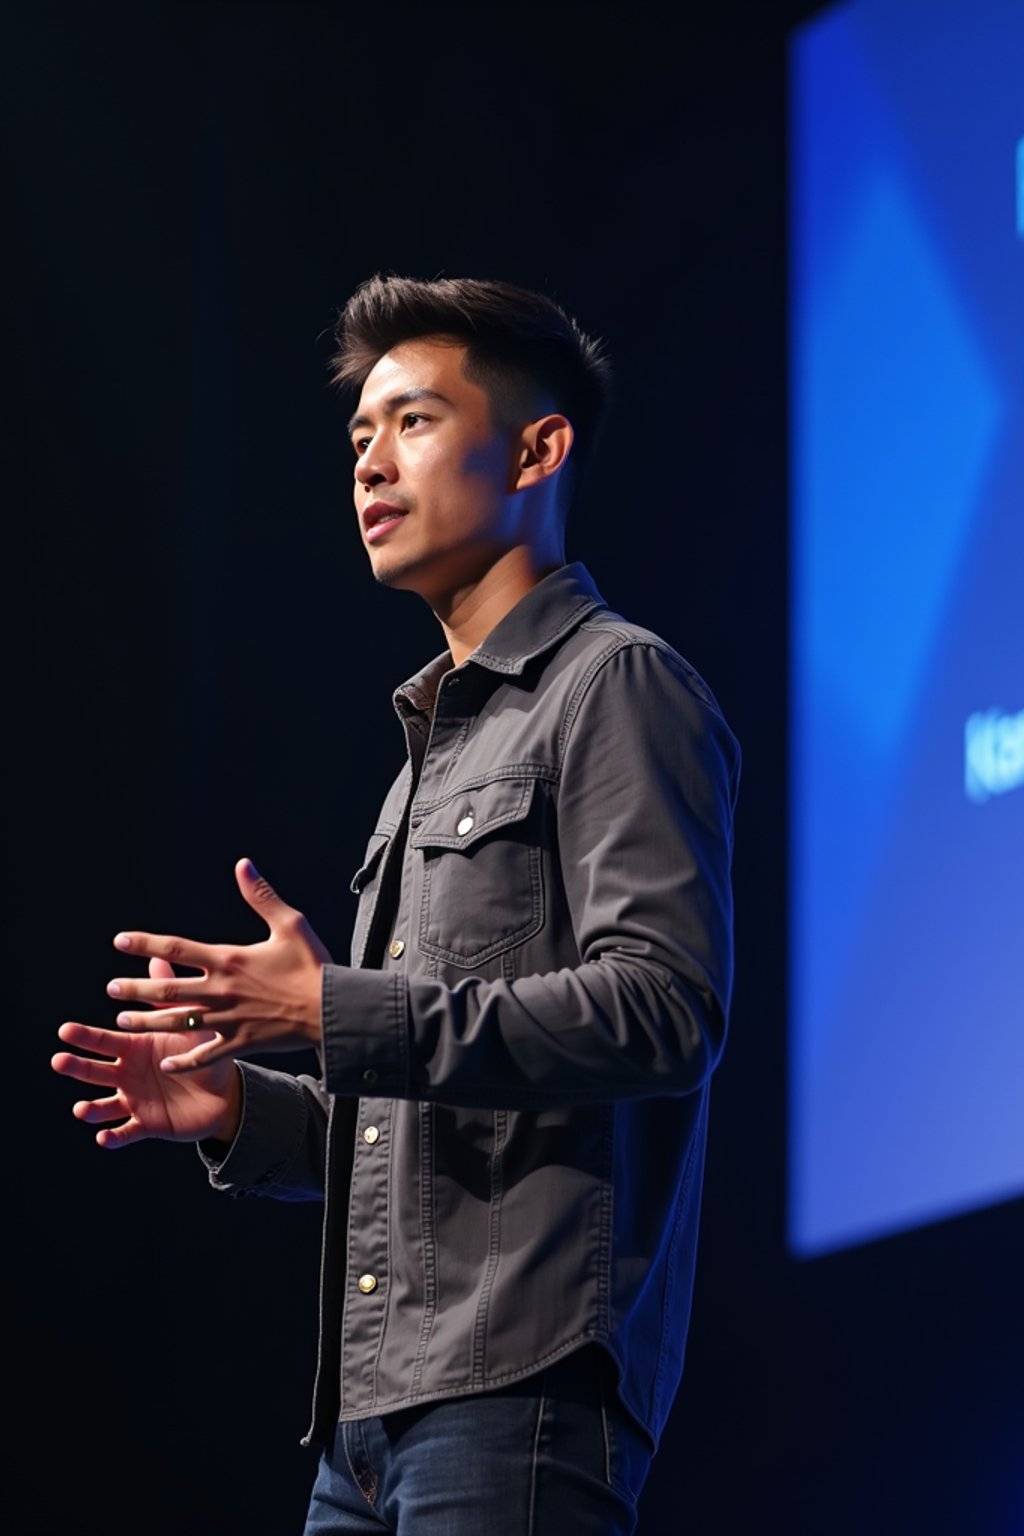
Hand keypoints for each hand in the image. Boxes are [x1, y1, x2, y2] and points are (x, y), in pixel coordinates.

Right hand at [52, 959, 241, 1147]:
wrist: (224, 1091)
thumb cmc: (201, 1052)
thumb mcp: (187, 1024)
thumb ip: (170, 996)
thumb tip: (157, 958)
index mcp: (134, 1048)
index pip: (104, 1040)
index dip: (85, 1036)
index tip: (65, 1030)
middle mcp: (127, 1074)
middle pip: (95, 1071)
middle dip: (76, 1066)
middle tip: (60, 1060)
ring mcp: (133, 1100)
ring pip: (104, 1106)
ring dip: (90, 1109)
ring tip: (82, 1109)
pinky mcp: (146, 1124)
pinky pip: (126, 1133)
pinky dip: (113, 1137)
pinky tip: (105, 1137)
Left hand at [105, 858, 330, 1073]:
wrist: (331, 1010)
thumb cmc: (313, 965)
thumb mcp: (290, 924)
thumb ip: (261, 896)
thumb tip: (243, 865)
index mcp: (228, 959)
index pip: (176, 948)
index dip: (145, 943)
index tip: (120, 941)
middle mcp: (221, 990)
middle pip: (167, 990)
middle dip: (135, 989)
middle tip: (111, 989)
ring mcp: (229, 1020)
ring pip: (178, 1022)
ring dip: (148, 1022)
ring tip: (124, 1022)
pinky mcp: (241, 1043)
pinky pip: (205, 1055)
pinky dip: (185, 1060)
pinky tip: (166, 1062)